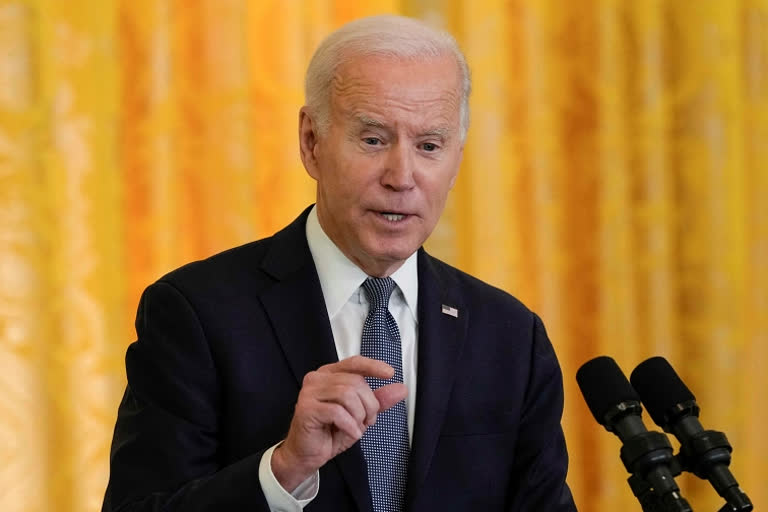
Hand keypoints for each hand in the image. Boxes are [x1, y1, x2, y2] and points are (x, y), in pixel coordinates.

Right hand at [271, 355, 406, 491]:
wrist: (307, 455)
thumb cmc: (330, 432)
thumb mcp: (360, 414)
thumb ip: (378, 401)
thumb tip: (400, 389)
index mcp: (329, 375)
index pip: (354, 363)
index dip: (373, 366)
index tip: (389, 373)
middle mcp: (317, 379)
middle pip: (355, 382)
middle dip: (369, 405)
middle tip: (367, 421)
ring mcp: (309, 393)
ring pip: (347, 395)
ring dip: (359, 415)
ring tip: (357, 427)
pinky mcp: (306, 409)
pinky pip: (337, 412)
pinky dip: (350, 424)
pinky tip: (351, 432)